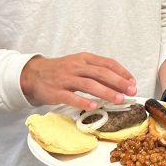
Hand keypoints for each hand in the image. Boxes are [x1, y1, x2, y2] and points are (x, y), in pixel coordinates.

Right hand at [20, 53, 135, 109]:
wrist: (33, 74)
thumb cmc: (61, 70)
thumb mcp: (79, 65)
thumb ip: (97, 71)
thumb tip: (120, 82)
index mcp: (84, 59)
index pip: (107, 63)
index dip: (122, 72)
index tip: (132, 82)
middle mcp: (76, 66)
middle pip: (100, 73)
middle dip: (118, 82)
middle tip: (130, 91)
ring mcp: (66, 79)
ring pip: (89, 84)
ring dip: (105, 92)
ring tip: (118, 100)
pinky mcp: (56, 92)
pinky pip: (71, 97)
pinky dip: (83, 102)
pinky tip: (94, 106)